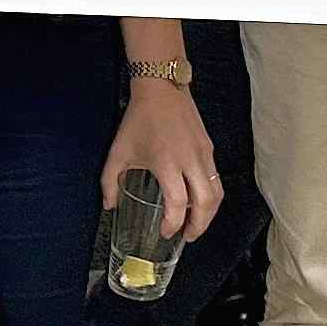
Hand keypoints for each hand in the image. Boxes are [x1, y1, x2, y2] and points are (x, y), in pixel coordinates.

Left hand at [103, 77, 223, 240]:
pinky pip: (216, 178)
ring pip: (217, 192)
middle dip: (199, 226)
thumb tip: (109, 206)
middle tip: (187, 237)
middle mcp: (190, 161)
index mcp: (167, 163)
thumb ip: (109, 182)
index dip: (173, 223)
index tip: (166, 232)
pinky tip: (198, 201)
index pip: (178, 203)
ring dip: (209, 213)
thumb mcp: (118, 152)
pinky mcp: (209, 148)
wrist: (162, 88)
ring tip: (197, 224)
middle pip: (206, 202)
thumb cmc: (139, 120)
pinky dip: (211, 195)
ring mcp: (204, 154)